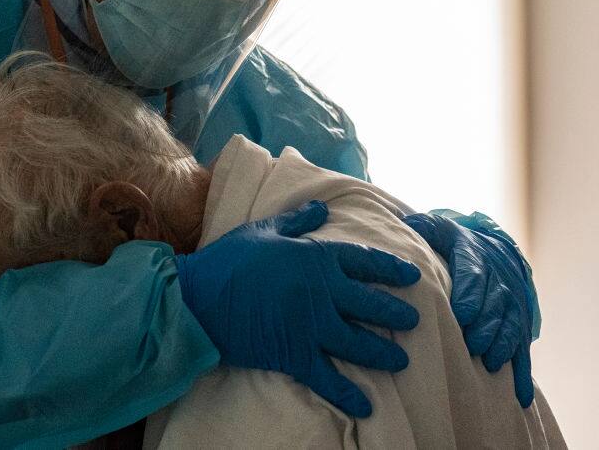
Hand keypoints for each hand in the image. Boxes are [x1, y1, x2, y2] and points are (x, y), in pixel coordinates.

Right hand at [174, 201, 420, 417]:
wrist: (199, 298)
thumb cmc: (229, 259)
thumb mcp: (263, 230)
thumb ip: (297, 221)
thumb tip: (323, 209)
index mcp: (315, 258)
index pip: (364, 261)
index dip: (391, 268)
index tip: (412, 276)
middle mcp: (321, 292)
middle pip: (371, 304)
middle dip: (396, 313)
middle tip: (414, 320)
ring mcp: (310, 326)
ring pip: (359, 343)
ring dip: (383, 353)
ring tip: (400, 360)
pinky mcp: (294, 354)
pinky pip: (328, 378)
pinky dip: (348, 394)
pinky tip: (366, 406)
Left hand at [403, 213, 533, 406]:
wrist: (494, 252)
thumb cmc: (456, 245)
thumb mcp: (441, 230)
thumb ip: (425, 228)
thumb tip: (407, 224)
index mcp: (476, 261)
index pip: (474, 278)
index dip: (470, 296)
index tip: (462, 314)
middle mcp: (499, 284)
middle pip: (494, 306)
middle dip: (484, 326)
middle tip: (471, 344)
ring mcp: (511, 307)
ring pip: (511, 327)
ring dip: (502, 345)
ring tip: (489, 362)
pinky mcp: (518, 326)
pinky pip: (523, 350)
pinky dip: (522, 373)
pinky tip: (519, 395)